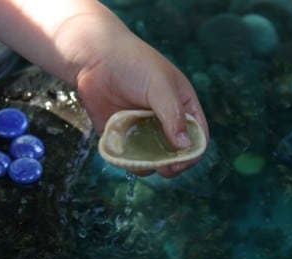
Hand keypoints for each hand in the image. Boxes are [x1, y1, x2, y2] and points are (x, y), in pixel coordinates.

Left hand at [75, 24, 209, 177]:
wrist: (93, 58)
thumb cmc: (133, 63)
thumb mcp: (160, 85)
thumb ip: (173, 115)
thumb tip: (185, 145)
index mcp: (182, 106)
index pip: (197, 136)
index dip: (193, 152)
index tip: (182, 161)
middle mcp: (165, 121)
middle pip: (176, 153)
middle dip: (172, 164)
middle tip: (164, 168)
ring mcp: (143, 130)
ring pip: (153, 159)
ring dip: (149, 164)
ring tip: (141, 159)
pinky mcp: (122, 137)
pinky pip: (129, 158)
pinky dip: (128, 161)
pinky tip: (124, 154)